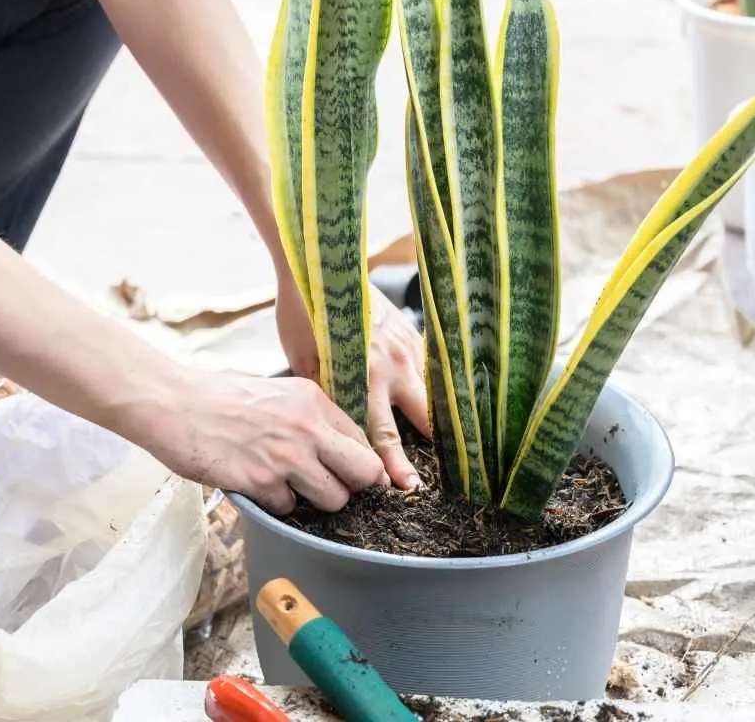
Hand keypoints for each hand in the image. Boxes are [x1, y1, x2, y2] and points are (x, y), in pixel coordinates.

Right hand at [131, 369, 387, 514]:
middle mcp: (308, 427)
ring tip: (290, 485)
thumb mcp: (279, 393)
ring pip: (333, 499)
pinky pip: (289, 508)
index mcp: (314, 401)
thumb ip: (310, 417)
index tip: (352, 475)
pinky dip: (277, 504)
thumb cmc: (223, 397)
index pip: (363, 441)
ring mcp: (286, 457)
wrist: (176, 403)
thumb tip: (338, 448)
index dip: (360, 463)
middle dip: (353, 486)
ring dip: (315, 500)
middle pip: (363, 473)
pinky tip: (258, 486)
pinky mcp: (261, 482)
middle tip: (333, 487)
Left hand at [275, 273, 430, 489]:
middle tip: (444, 470)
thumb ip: (329, 396)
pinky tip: (437, 396)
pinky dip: (434, 384)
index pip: (383, 436)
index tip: (407, 487)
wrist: (321, 267)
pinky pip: (430, 365)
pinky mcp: (412, 330)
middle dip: (434, 447)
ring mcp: (407, 347)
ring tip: (451, 438)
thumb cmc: (304, 316)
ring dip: (439, 415)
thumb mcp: (305, 364)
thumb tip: (336, 427)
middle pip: (424, 419)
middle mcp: (391, 367)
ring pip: (434, 392)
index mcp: (362, 380)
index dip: (395, 466)